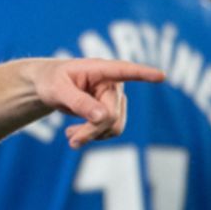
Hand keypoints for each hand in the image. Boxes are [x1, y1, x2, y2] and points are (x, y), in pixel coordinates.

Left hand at [26, 58, 164, 146]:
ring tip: (70, 136)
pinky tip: (76, 134)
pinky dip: (94, 137)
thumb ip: (78, 102)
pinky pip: (112, 131)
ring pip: (115, 126)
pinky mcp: (113, 111)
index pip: (125, 70)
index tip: (161, 75)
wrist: (49, 87)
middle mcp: (114, 83)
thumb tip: (102, 117)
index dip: (143, 74)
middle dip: (91, 130)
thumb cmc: (52, 81)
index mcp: (100, 69)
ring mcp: (115, 98)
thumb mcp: (57, 90)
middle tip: (70, 140)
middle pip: (112, 114)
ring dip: (92, 136)